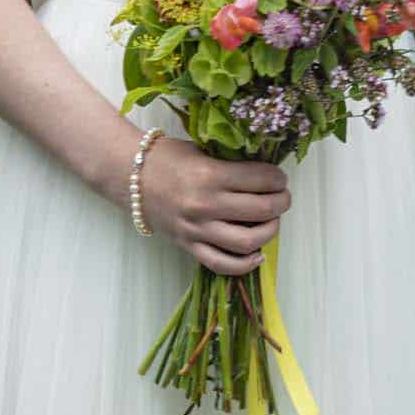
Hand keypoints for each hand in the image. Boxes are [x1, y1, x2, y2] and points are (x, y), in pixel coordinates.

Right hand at [137, 136, 291, 275]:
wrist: (131, 177)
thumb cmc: (169, 157)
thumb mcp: (203, 149)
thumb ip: (232, 162)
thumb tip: (267, 170)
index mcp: (210, 174)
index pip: (260, 179)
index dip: (278, 178)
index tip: (280, 177)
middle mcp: (205, 205)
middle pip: (260, 210)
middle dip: (281, 203)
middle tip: (283, 197)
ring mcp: (196, 229)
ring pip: (246, 242)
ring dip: (269, 232)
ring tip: (273, 221)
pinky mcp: (188, 246)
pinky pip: (221, 264)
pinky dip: (244, 264)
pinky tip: (257, 254)